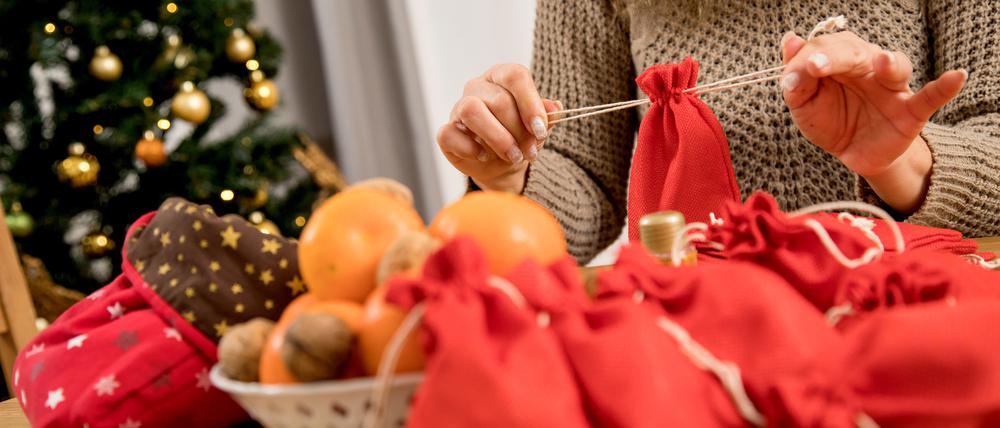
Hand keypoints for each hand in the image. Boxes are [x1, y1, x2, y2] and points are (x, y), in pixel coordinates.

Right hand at [436, 64, 558, 193]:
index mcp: (502, 77)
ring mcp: (459, 108)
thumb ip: (547, 116)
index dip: (530, 103)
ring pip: (472, 110)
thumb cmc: (520, 137)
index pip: (515, 76)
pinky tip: (485, 157)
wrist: (501, 165)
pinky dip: (471, 149)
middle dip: (519, 131)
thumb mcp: (538, 127)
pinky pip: (450, 134)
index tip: (540, 130)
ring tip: (513, 156)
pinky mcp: (446, 132)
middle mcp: (478, 87)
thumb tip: (555, 108)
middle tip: (530, 152)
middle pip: (499, 100)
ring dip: (498, 138)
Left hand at [780, 31, 966, 212]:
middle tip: (816, 65)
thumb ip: (797, 81)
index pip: (823, 49)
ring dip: (888, 62)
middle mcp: (868, 67)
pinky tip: (957, 76)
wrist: (855, 154)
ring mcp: (892, 88)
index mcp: (839, 62)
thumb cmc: (831, 120)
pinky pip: (931, 97)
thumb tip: (790, 42)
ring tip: (881, 62)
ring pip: (895, 66)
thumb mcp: (805, 105)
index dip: (807, 58)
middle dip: (835, 56)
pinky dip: (944, 87)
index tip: (791, 73)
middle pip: (856, 52)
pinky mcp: (911, 111)